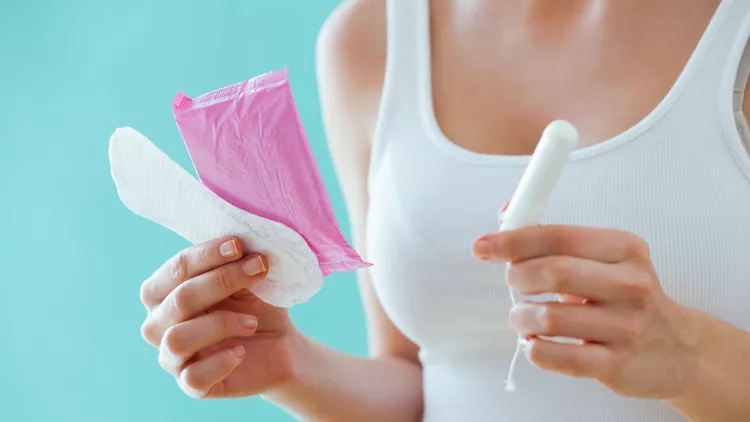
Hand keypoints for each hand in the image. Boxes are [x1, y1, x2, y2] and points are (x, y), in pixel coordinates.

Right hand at [139, 236, 296, 398]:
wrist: (280, 345)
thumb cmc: (255, 303)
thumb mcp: (247, 277)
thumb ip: (235, 259)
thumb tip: (241, 238)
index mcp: (165, 291)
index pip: (176, 269)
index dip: (206, 255)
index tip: (239, 246)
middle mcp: (159, 324)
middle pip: (179, 299)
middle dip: (222, 280)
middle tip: (259, 269)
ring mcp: (172, 356)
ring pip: (178, 338)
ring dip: (221, 323)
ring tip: (252, 321)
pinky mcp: (192, 385)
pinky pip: (192, 376)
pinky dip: (220, 361)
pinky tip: (241, 351)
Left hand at [472, 225, 699, 398]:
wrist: (679, 351)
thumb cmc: (626, 297)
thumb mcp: (605, 259)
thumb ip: (554, 238)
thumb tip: (505, 214)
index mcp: (625, 249)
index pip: (559, 237)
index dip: (513, 240)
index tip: (482, 246)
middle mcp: (630, 285)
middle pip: (554, 273)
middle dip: (518, 276)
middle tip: (513, 282)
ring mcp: (626, 327)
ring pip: (549, 318)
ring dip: (521, 317)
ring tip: (522, 317)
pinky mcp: (616, 365)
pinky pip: (558, 357)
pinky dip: (534, 349)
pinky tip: (535, 342)